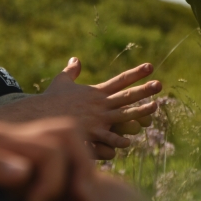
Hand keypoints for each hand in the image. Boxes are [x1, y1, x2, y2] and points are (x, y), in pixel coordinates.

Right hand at [40, 58, 160, 159]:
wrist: (39, 115)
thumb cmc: (50, 99)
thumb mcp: (61, 81)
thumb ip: (71, 71)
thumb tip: (75, 59)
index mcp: (96, 92)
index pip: (120, 80)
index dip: (136, 73)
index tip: (150, 66)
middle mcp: (100, 104)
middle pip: (127, 96)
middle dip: (145, 89)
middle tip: (160, 84)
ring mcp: (98, 119)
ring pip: (125, 115)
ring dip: (141, 111)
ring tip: (156, 105)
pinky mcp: (93, 133)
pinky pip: (111, 138)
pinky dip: (121, 141)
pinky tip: (130, 141)